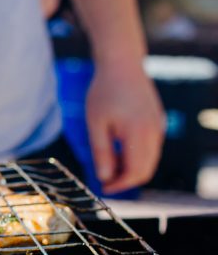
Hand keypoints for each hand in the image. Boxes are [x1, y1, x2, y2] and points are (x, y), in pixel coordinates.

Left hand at [85, 60, 164, 193]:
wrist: (122, 65)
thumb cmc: (104, 92)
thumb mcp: (95, 123)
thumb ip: (101, 152)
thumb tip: (104, 177)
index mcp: (139, 133)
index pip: (135, 172)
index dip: (120, 184)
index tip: (103, 188)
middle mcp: (154, 133)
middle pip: (146, 170)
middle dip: (126, 180)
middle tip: (105, 182)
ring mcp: (158, 127)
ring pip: (150, 160)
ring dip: (131, 168)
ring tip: (108, 166)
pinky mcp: (157, 123)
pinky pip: (151, 148)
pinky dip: (137, 156)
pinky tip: (118, 151)